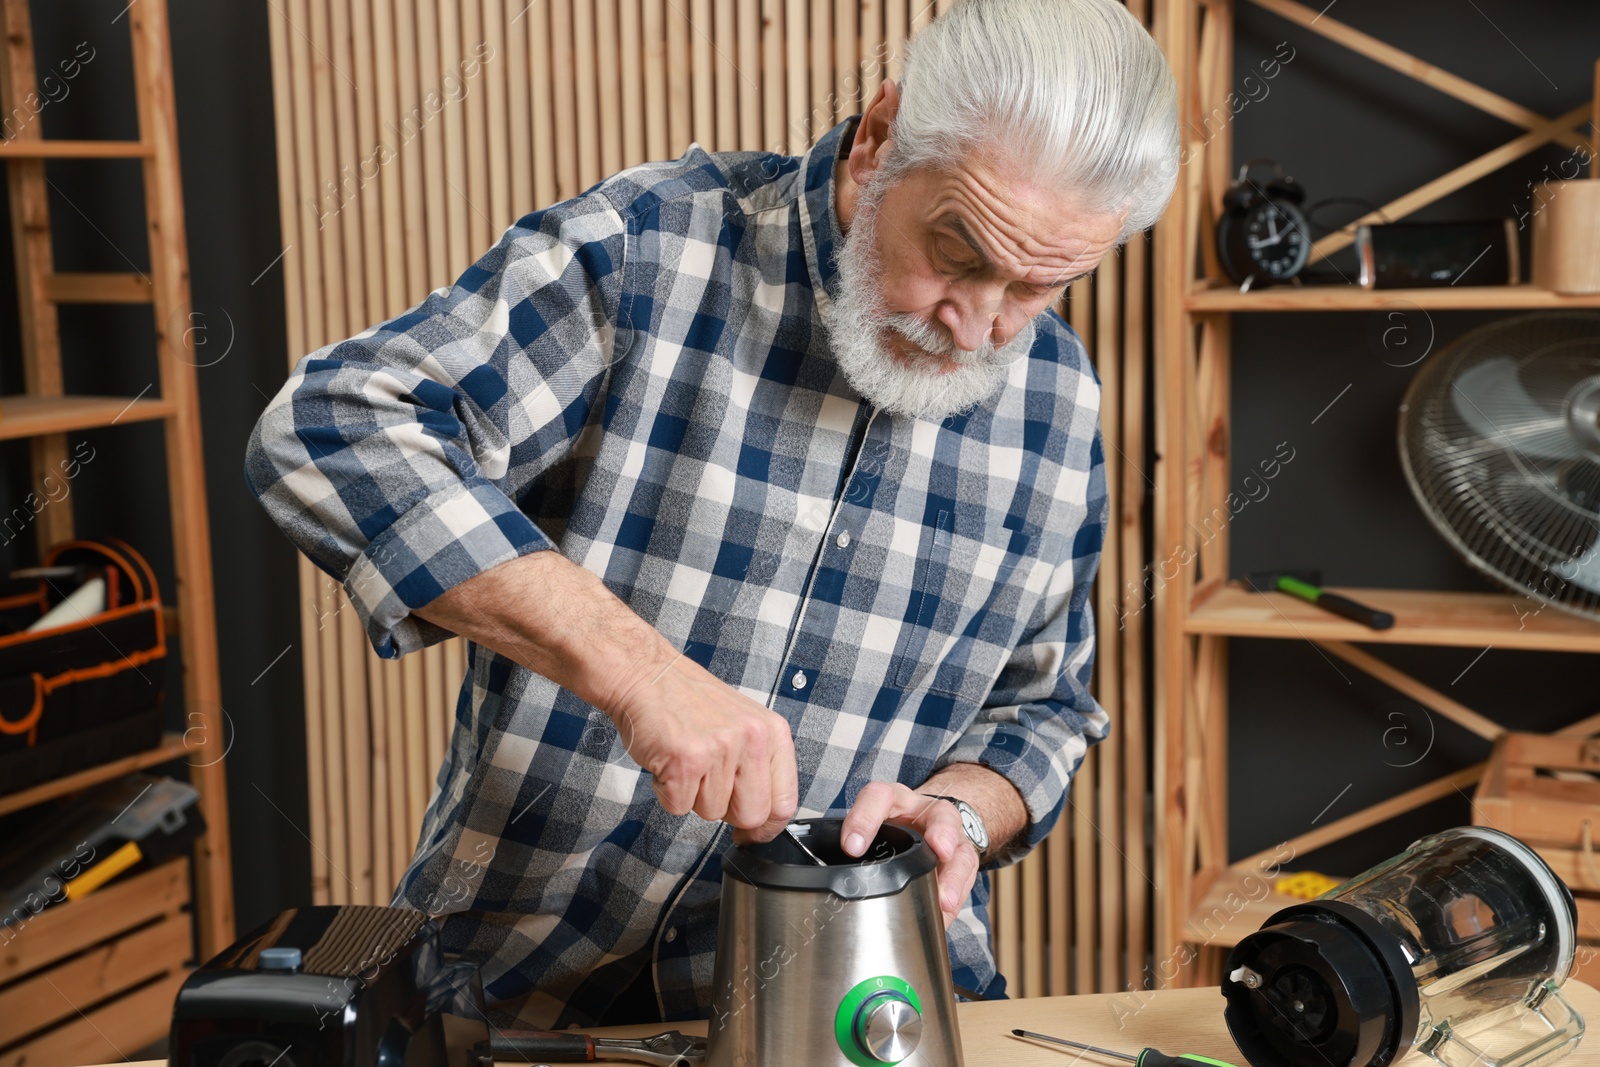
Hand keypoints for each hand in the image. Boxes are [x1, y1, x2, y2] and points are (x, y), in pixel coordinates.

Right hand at [609, 652, 798, 841]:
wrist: (647, 676)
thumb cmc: (689, 703)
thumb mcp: (742, 725)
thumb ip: (757, 767)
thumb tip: (762, 821)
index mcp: (772, 732)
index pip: (784, 802)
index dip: (766, 828)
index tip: (750, 834)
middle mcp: (752, 739)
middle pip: (751, 816)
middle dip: (725, 812)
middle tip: (707, 783)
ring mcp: (720, 749)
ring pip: (711, 813)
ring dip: (691, 796)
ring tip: (685, 761)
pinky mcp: (686, 760)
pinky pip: (678, 806)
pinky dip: (666, 792)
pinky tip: (668, 762)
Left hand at [839, 782, 978, 927]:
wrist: (923, 820)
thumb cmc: (892, 822)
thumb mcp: (867, 820)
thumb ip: (854, 835)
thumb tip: (841, 862)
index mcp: (895, 799)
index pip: (879, 797)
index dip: (866, 819)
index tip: (852, 847)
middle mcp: (929, 814)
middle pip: (942, 816)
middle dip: (943, 833)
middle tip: (939, 849)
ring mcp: (951, 839)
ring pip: (961, 853)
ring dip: (953, 877)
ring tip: (945, 900)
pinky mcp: (962, 862)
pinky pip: (965, 881)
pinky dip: (954, 899)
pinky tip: (944, 915)